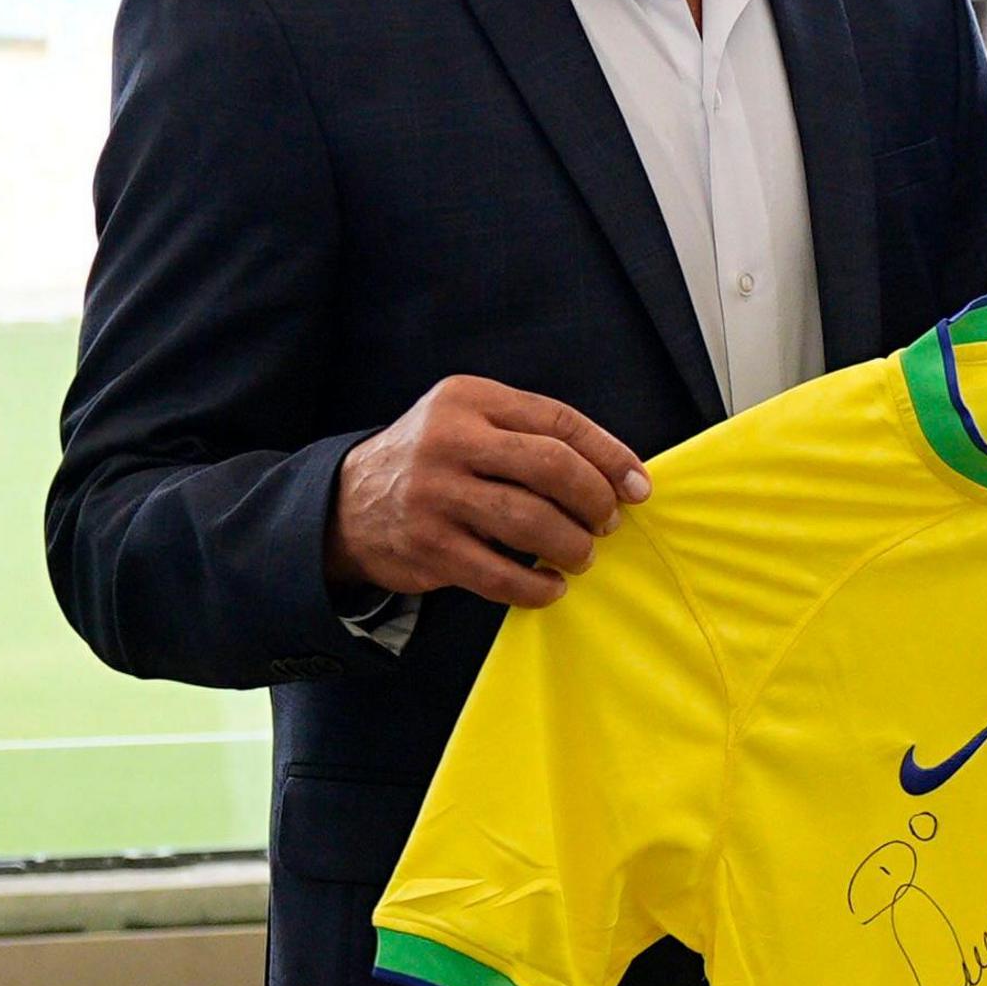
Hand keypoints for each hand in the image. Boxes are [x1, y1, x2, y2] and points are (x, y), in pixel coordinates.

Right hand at [326, 376, 653, 609]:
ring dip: (572, 545)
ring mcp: (436, 494)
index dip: (609, 455)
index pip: (558, 421)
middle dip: (594, 500)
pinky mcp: (428, 547)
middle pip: (551, 467)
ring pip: (531, 521)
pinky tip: (551, 586)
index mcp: (470, 399)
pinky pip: (500, 574)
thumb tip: (618, 475)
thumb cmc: (434, 462)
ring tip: (582, 554)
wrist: (347, 505)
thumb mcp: (470, 423)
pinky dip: (537, 586)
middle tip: (608, 523)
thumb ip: (530, 435)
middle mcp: (450, 440)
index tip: (639, 486)